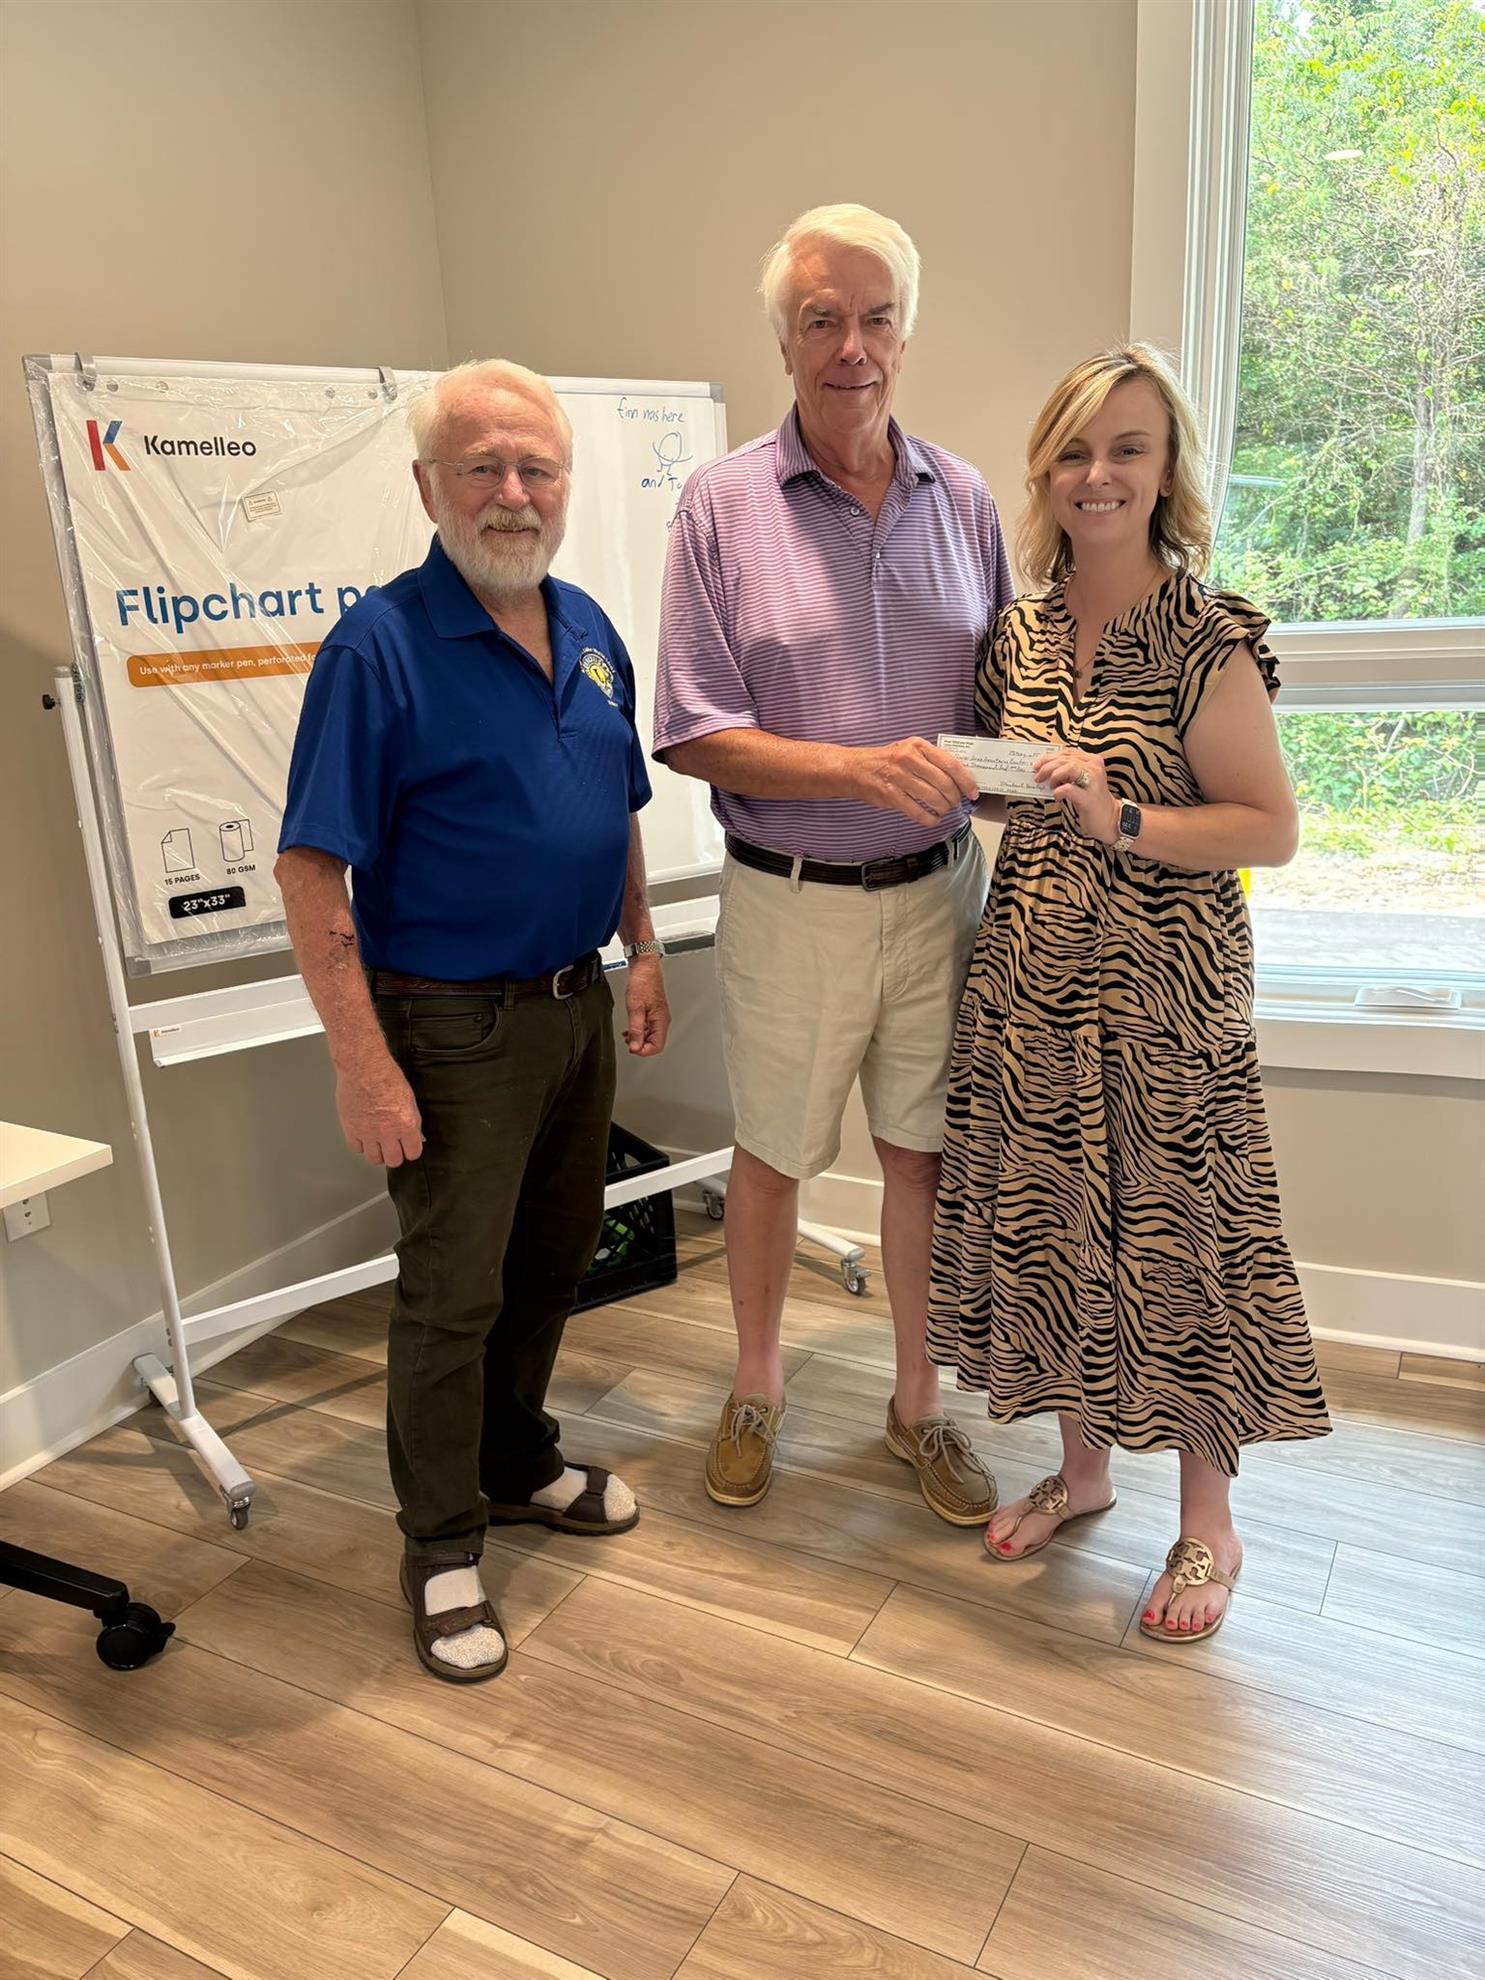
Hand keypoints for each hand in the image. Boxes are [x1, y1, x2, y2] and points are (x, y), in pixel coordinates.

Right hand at [335, 1055, 423, 1166]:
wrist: (364, 1067)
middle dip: (395, 1155)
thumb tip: (415, 1134)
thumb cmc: (386, 1076)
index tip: (409, 1149)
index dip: (411, 1151)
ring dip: (377, 1153)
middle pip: (393, 1160)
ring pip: (374, 1158)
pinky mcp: (351, 1129)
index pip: (413, 1153)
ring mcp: (368, 1132)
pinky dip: (361, 1145)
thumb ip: (411, 1120)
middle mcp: (387, 1132)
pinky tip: (364, 1136)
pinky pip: (357, 1148)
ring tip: (378, 1144)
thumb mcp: (409, 1099)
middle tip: (393, 1148)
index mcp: (406, 1124)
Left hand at [624, 955, 669, 1055]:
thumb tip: (635, 1046)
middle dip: (641, 1046)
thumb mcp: (635, 1008)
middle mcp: (663, 1020)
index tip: (631, 1048)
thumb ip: (635, 1029)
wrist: (645, 967)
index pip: (657, 1046)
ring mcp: (659, 1016)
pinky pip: (649, 1028)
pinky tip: (631, 1029)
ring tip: (627, 1036)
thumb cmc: (642, 982)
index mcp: (661, 1021)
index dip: (643, 1051)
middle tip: (628, 1042)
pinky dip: (640, 1031)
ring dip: (639, 1039)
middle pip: (655, 1043)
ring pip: (651, 1036)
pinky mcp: (654, 1012)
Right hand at [851, 738, 978, 823]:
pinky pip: (917, 811)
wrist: (856, 769)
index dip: (966, 781)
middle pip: (944, 783)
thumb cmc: (887, 760)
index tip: (973, 792)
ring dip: (943, 808)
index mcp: (918, 746)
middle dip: (954, 798)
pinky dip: (929, 818)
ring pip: (933, 798)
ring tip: (943, 810)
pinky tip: (933, 819)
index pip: (951, 764)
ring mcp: (899, 777)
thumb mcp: (910, 750)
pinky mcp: (891, 795)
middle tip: (955, 803)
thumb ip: (932, 760)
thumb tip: (959, 778)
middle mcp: (909, 759)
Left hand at [1034, 746, 1118, 842]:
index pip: (1068, 752)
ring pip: (1069, 768)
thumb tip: (1045, 769)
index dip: (1050, 757)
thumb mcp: (1081, 781)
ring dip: (1054, 775)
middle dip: (1047, 766)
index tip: (1038, 764)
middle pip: (1066, 759)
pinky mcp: (1089, 797)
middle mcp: (1095, 768)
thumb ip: (1068, 772)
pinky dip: (1058, 791)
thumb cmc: (1091, 800)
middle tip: (1038, 776)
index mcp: (1092, 761)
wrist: (1109, 819)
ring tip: (1051, 786)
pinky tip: (1057, 796)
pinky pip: (1068, 789)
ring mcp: (1094, 782)